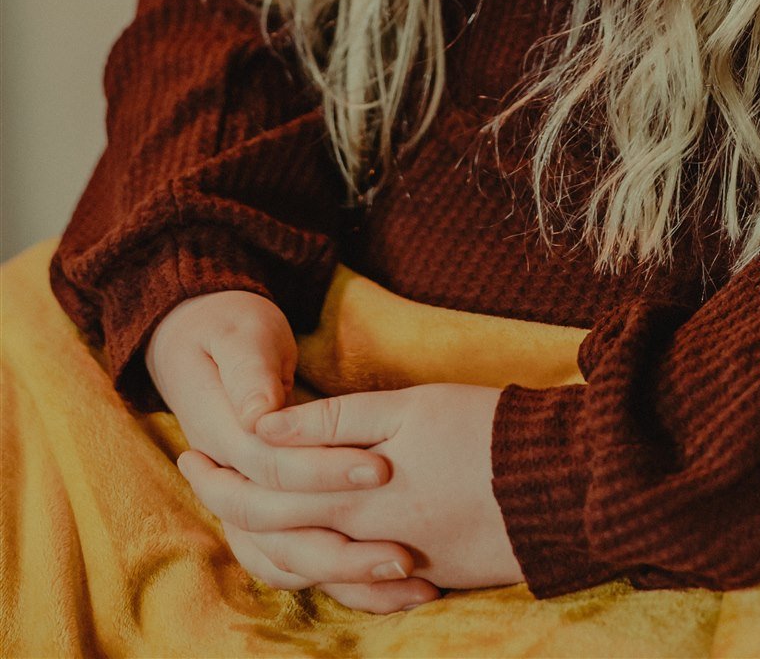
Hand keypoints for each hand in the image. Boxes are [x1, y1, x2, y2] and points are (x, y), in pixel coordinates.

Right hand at [146, 290, 438, 613]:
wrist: (195, 342)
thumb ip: (251, 371)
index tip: (382, 467)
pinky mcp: (267, 511)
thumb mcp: (240, 334)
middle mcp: (228, 481)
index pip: (272, 469)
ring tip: (407, 586)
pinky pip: (294, 560)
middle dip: (345, 546)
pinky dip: (335, 579)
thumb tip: (260, 414)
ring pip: (286, 560)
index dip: (325, 471)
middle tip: (407, 553)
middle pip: (281, 533)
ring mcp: (243, 502)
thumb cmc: (228, 328)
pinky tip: (386, 588)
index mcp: (219, 436)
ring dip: (344, 578)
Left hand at [179, 382, 524, 593]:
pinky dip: (320, 567)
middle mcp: (367, 542)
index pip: (265, 494)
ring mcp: (397, 567)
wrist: (558, 485)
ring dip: (268, 539)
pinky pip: (353, 585)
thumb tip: (268, 426)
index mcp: (356, 496)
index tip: (191, 449)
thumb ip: (336, 419)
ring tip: (240, 514)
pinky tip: (308, 548)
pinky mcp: (428, 576)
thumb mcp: (411, 407)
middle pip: (277, 536)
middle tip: (198, 477)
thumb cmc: (484, 430)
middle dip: (229, 506)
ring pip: (310, 567)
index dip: (222, 473)